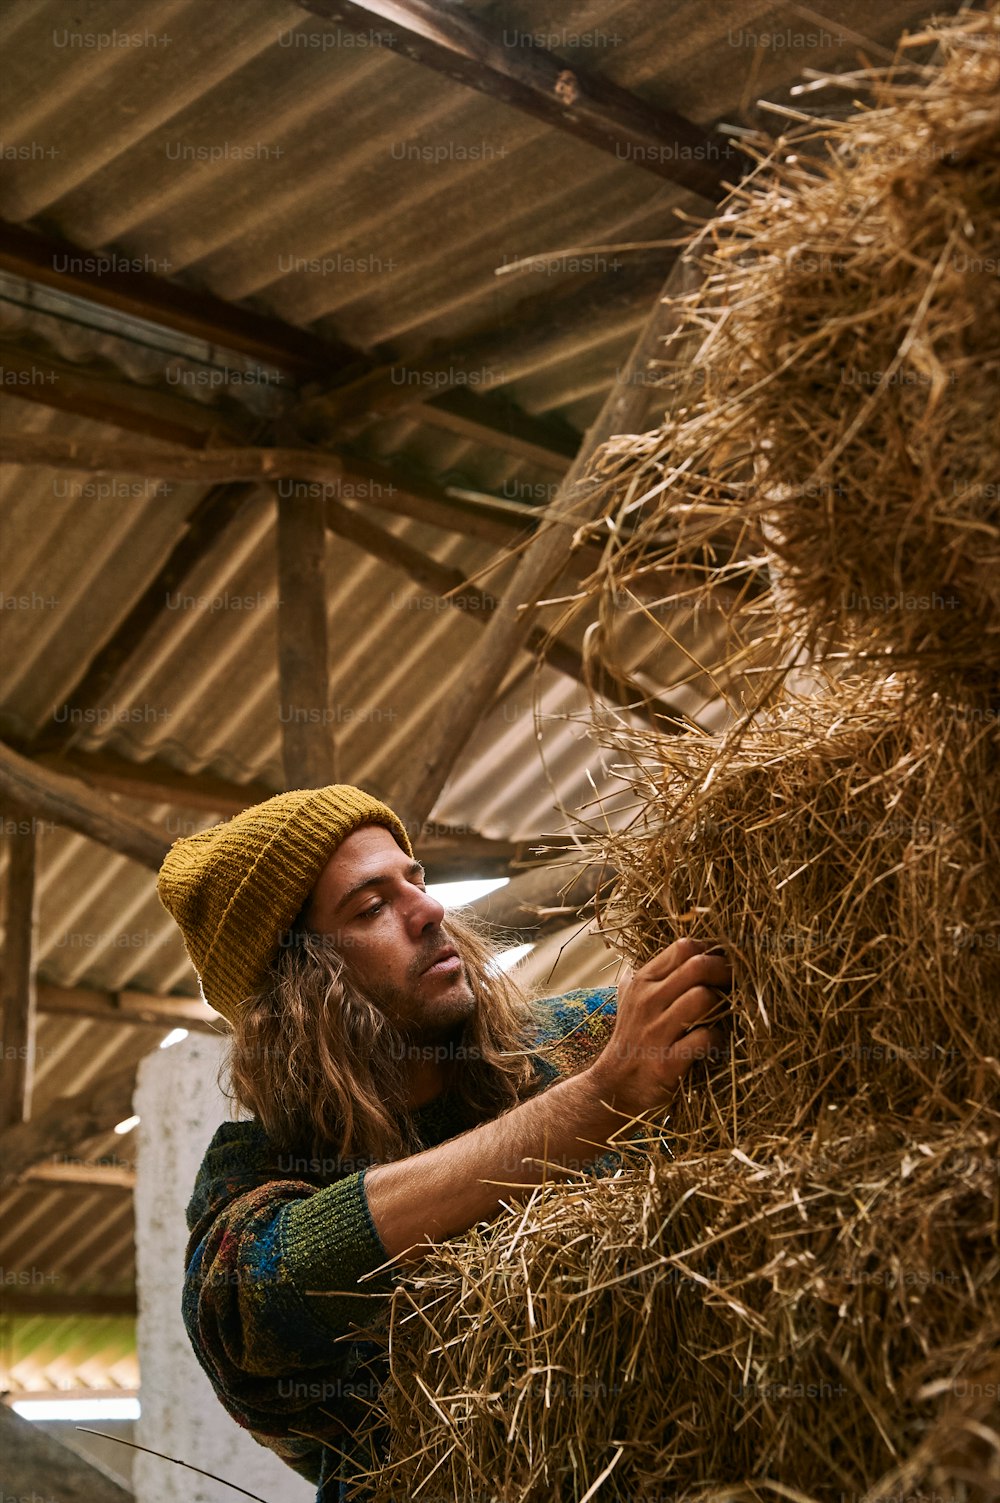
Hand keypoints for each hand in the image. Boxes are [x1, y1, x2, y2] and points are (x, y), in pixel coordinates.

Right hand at [587, 938, 730, 1116]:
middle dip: (724, 972)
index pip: (683, 947)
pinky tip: (715, 1042)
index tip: (722, 963)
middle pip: (697, 965)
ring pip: (703, 997)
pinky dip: (718, 1038)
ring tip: (725, 1014)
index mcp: (642, 981)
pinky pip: (705, 1038)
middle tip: (735, 985)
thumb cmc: (631, 1038)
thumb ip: (651, 974)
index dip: (711, 951)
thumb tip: (680, 950)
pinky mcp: (667, 1061)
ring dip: (722, 1005)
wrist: (614, 1086)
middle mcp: (647, 1001)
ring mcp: (656, 1031)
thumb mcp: (631, 998)